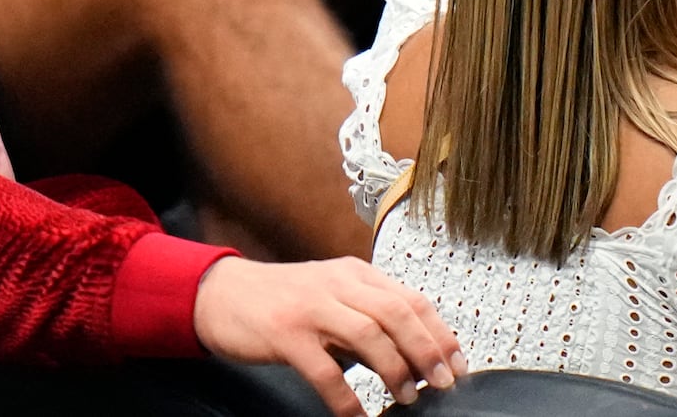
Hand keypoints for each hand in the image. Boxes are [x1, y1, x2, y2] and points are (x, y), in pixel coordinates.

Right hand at [193, 256, 465, 416]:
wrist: (219, 294)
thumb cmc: (277, 299)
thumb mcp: (328, 295)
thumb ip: (366, 314)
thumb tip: (413, 352)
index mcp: (352, 273)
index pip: (409, 298)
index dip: (440, 332)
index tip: (457, 362)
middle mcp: (335, 284)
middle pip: (396, 313)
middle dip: (427, 351)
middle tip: (440, 382)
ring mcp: (310, 307)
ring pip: (369, 335)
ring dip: (395, 370)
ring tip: (406, 395)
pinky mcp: (285, 333)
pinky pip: (326, 371)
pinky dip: (347, 398)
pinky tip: (356, 414)